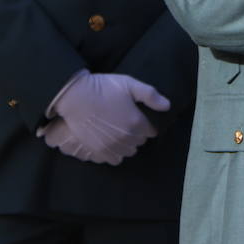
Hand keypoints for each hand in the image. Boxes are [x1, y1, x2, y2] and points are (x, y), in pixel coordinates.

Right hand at [41, 71, 170, 164]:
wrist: (75, 96)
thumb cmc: (103, 87)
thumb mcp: (129, 84)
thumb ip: (150, 95)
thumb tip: (167, 106)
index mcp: (137, 122)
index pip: (151, 131)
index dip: (145, 124)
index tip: (137, 116)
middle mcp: (127, 138)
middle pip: (140, 142)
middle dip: (136, 133)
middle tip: (126, 121)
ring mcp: (113, 146)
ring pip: (128, 151)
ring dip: (127, 144)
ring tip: (118, 132)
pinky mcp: (100, 151)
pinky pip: (115, 160)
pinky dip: (115, 153)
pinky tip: (110, 142)